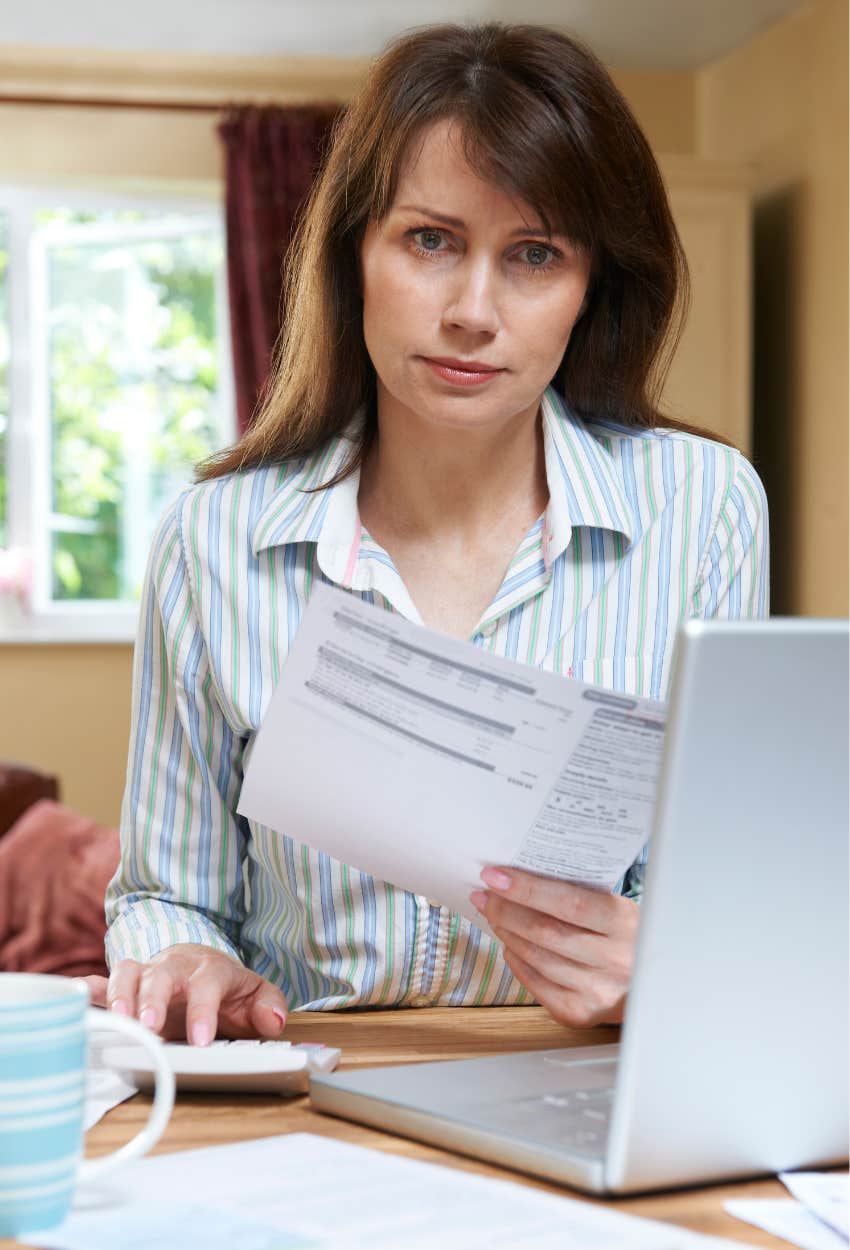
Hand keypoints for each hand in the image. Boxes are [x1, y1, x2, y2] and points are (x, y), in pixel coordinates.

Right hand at [83, 943, 287, 1045]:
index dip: (203, 1011)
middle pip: (161, 975)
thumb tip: (274, 1022)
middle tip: (149, 1028)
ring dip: (120, 995)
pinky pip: (103, 981)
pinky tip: (79, 1000)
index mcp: (210, 969)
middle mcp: (174, 966)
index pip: (207, 984)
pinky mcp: (127, 983)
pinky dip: (90, 990)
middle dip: (153, 1000)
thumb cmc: (227, 988)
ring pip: (128, 973)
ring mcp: (147, 971)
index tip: (201, 1041)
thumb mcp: (256, 995)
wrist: (200, 965)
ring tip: (117, 1021)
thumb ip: (269, 1008)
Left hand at [470, 867, 638, 1027]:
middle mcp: (613, 960)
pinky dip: (516, 960)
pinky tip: (509, 943)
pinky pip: (536, 983)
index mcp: (625, 924)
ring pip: (536, 957)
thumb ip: (581, 895)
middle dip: (506, 909)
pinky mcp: (579, 1013)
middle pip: (545, 932)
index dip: (527, 889)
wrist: (654, 985)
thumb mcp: (619, 909)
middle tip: (485, 894)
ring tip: (494, 914)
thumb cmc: (628, 937)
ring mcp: (596, 991)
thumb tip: (522, 876)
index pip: (568, 903)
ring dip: (507, 932)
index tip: (495, 875)